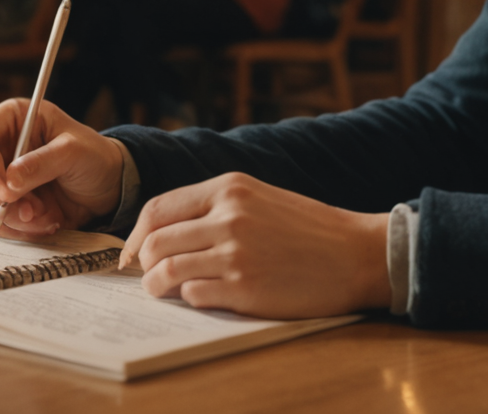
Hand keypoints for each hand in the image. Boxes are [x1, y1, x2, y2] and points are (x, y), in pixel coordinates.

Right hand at [0, 97, 124, 238]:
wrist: (106, 186)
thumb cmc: (94, 156)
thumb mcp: (75, 152)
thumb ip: (43, 163)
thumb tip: (8, 182)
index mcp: (12, 117)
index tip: (3, 192)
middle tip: (30, 212)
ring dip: (10, 217)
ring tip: (45, 216)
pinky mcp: (3, 200)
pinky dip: (16, 228)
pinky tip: (43, 224)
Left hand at [122, 173, 390, 318]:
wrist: (357, 254)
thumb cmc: (310, 228)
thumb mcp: (260, 197)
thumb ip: (216, 207)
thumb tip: (168, 231)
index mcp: (229, 188)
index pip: (158, 209)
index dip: (136, 235)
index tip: (131, 253)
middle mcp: (228, 217)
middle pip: (156, 242)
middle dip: (142, 263)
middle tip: (147, 276)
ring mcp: (236, 254)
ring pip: (166, 271)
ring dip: (158, 285)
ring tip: (164, 290)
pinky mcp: (246, 288)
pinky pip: (194, 295)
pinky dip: (189, 298)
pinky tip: (200, 296)